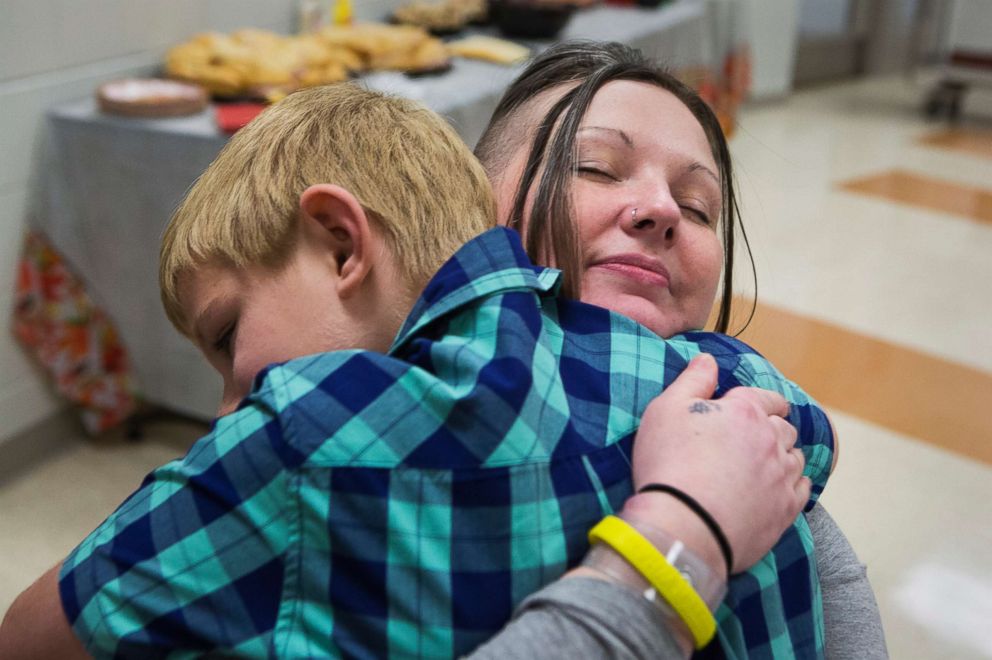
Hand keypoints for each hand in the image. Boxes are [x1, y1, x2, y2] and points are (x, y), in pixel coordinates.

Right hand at [624, 354, 809, 573]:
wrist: (682, 525)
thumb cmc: (668, 464)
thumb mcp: (666, 409)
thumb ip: (692, 380)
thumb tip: (708, 360)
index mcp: (744, 411)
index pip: (767, 397)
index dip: (763, 401)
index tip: (761, 406)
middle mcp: (771, 439)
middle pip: (784, 427)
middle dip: (772, 428)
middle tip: (755, 438)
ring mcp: (782, 476)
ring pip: (796, 458)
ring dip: (784, 456)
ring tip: (767, 463)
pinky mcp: (786, 510)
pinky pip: (803, 489)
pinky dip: (794, 484)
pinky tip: (780, 488)